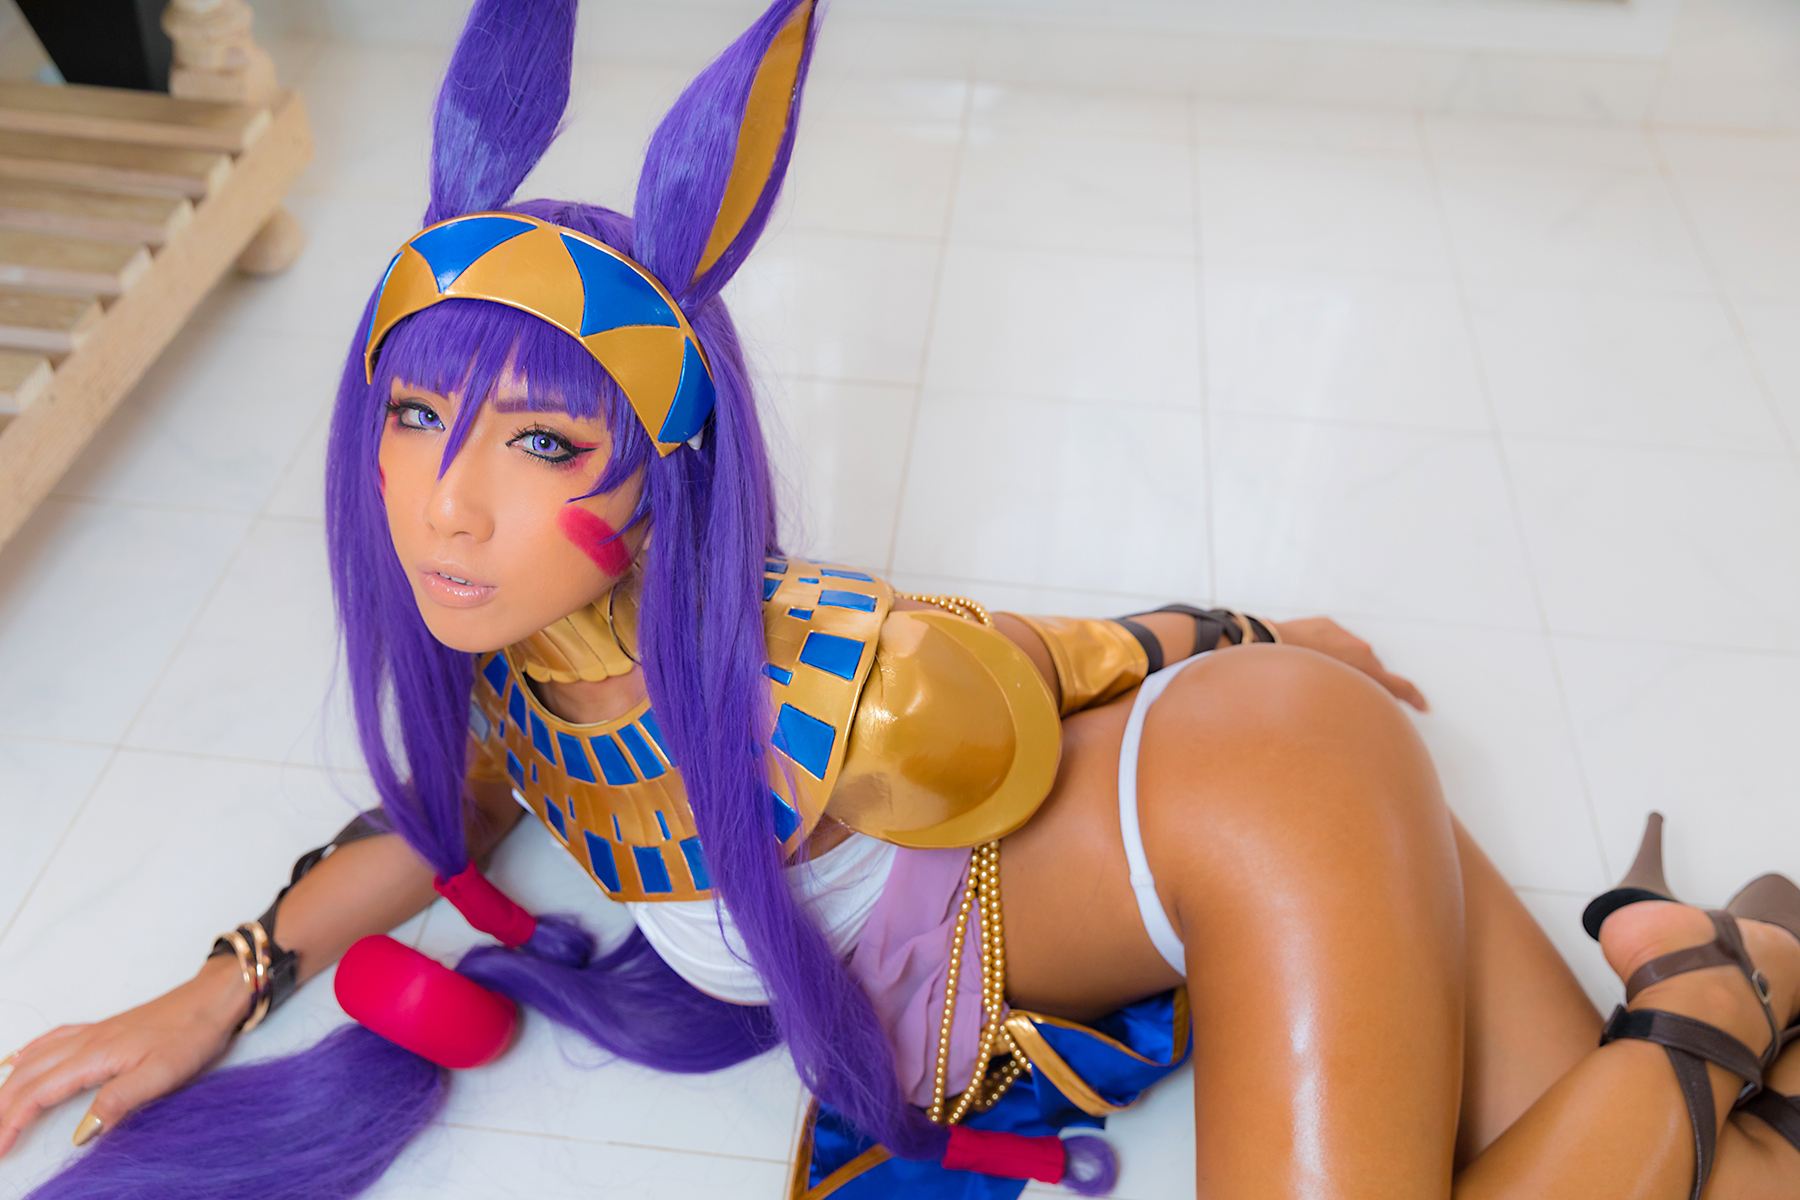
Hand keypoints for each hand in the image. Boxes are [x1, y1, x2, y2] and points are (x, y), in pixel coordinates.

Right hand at [0, 955, 248, 1155]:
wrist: (213, 999)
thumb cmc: (192, 1034)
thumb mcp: (161, 1074)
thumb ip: (119, 1101)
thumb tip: (80, 1133)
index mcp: (93, 1056)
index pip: (37, 1094)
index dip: (12, 1122)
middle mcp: (85, 1042)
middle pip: (28, 1077)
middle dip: (2, 1108)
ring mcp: (94, 1033)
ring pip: (35, 1058)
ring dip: (9, 1084)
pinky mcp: (105, 1029)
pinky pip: (53, 1039)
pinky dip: (29, 1052)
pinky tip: (19, 1059)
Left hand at [1269, 617, 1427, 711]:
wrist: (1271, 647)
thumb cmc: (1296, 681)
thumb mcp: (1329, 703)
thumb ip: (1347, 706)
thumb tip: (1348, 722)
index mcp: (1367, 668)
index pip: (1399, 686)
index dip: (1413, 698)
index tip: (1424, 707)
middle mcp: (1361, 650)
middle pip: (1372, 671)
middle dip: (1367, 683)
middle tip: (1353, 696)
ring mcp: (1344, 635)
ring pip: (1353, 655)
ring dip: (1345, 665)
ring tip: (1323, 678)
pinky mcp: (1327, 625)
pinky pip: (1334, 641)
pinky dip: (1328, 650)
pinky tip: (1311, 660)